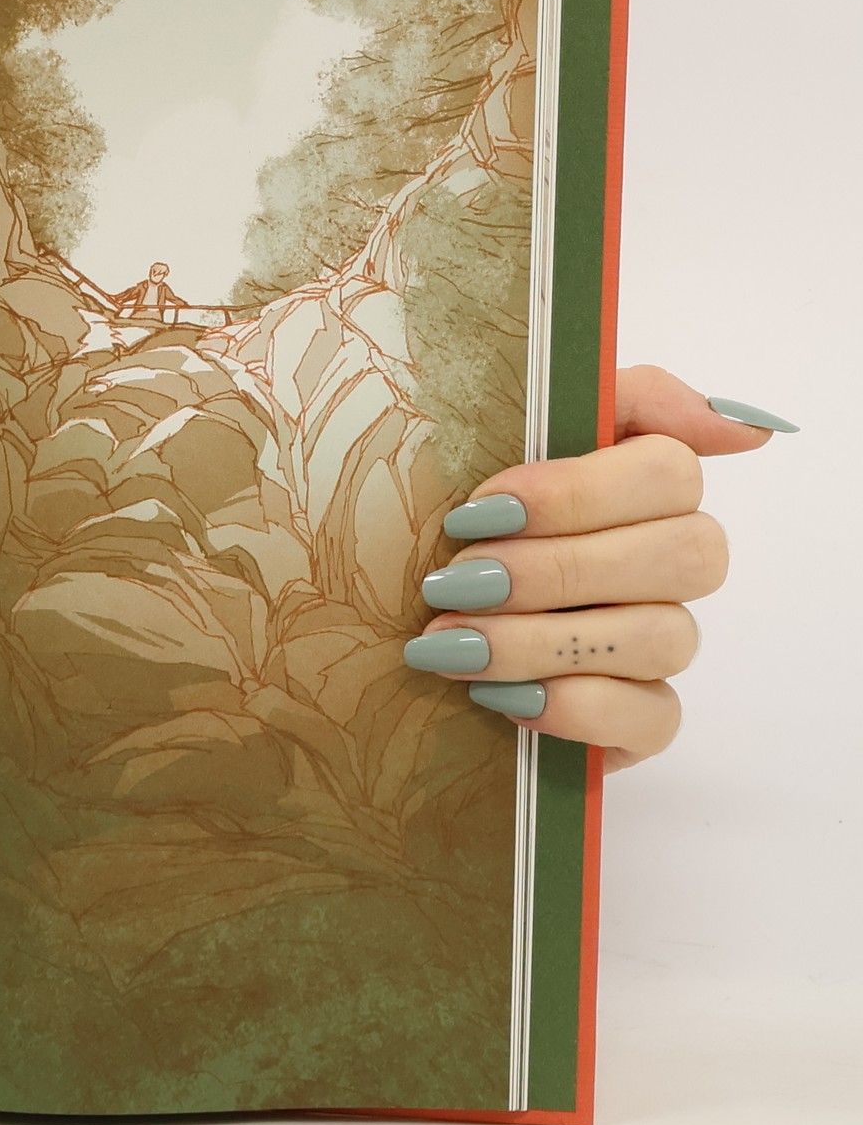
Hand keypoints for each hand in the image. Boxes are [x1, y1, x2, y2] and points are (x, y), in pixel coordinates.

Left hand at [405, 367, 795, 771]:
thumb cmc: (438, 534)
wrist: (379, 642)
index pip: (672, 469)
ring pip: (665, 636)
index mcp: (636, 487)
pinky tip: (501, 697)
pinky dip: (574, 706)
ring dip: (541, 640)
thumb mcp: (484, 446)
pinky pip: (655, 716)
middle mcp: (666, 564)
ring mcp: (659, 643)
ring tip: (448, 645)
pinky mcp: (641, 719)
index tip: (478, 510)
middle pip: (686, 554)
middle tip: (454, 584)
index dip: (577, 491)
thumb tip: (743, 428)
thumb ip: (605, 404)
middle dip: (556, 570)